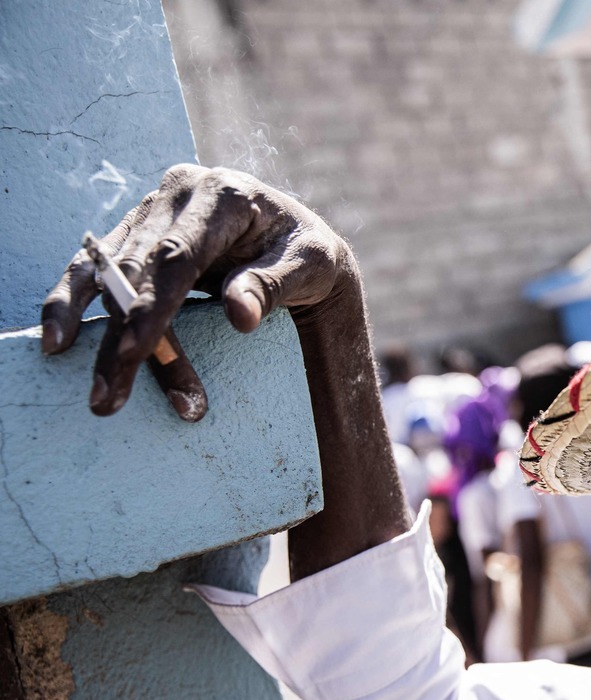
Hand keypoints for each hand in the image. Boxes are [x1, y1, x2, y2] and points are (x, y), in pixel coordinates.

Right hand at [44, 164, 408, 578]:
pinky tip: (58, 339)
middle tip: (111, 396)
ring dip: (101, 335)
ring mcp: (152, 209)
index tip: (134, 352)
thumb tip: (240, 316)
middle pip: (140, 271)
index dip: (152, 307)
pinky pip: (93, 267)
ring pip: (113, 274)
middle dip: (125, 338)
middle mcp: (180, 193)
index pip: (179, 256)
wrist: (298, 244)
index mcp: (225, 195)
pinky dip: (71, 303)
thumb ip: (274, 285)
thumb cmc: (309, 256)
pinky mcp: (135, 231)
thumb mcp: (312, 267)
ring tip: (98, 390)